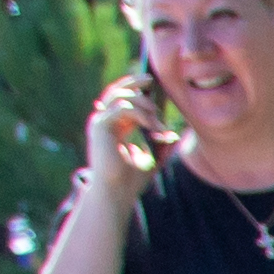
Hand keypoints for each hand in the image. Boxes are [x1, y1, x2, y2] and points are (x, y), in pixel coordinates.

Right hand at [76, 76, 163, 206]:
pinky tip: (150, 123)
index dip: (135, 89)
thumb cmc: (131, 180)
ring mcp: (100, 123)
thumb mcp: (152, 159)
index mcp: (114, 127)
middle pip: (116, 92)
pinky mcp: (100, 126)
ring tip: (156, 116)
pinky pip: (120, 108)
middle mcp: (104, 122)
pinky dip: (139, 112)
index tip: (151, 83)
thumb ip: (161, 146)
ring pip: (119, 97)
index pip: (121, 99)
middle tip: (151, 80)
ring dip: (142, 103)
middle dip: (133, 83)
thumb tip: (174, 134)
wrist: (117, 192)